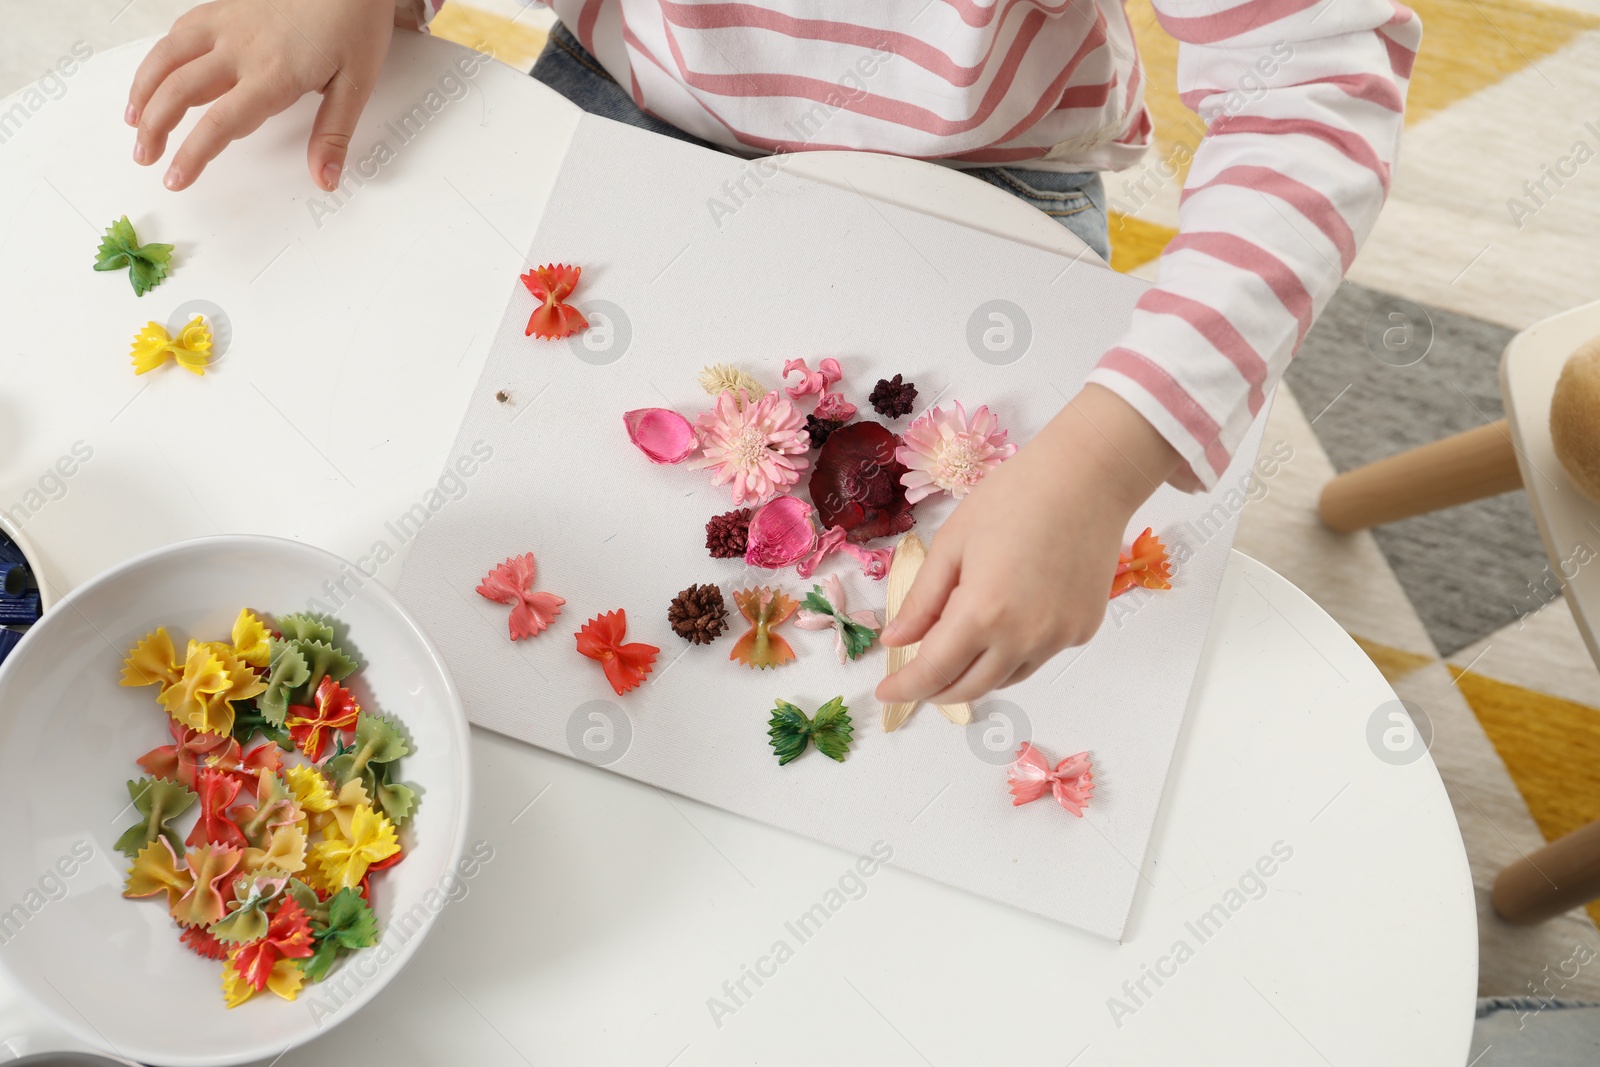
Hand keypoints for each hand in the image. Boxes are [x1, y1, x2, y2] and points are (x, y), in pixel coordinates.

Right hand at [127, 0, 396, 190]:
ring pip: (167, 56)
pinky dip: (160, 55)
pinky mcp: (224, 7)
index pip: (220, 124)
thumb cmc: (354, 23)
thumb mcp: (357, 85)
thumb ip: (334, 134)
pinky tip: (156, 73)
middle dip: (154, 128)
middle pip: (179, 91)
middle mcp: (241, 49)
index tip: (176, 179)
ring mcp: (227, 24)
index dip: (192, 155)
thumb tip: (324, 179)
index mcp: (273, 75)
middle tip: (144, 156)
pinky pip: (181, 31)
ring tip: (134, 119)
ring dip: (143, 89)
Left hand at [876, 384, 1183, 704]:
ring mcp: (1058, 638)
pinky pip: (1037, 656)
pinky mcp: (1083, 630)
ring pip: (1005, 678)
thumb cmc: (1015, 496)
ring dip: (974, 675)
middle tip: (915, 680)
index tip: (886, 691)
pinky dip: (1012, 654)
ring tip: (955, 655)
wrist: (1089, 477)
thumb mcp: (952, 543)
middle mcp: (1024, 637)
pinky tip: (1003, 626)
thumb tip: (896, 640)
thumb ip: (923, 600)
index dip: (905, 687)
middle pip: (970, 688)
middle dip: (936, 690)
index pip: (934, 671)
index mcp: (983, 613)